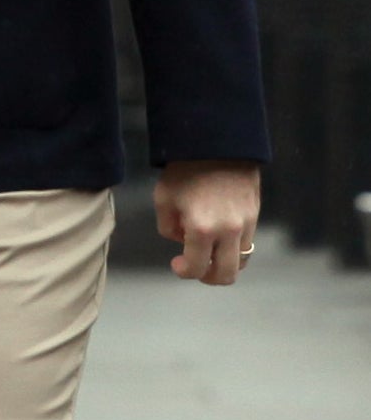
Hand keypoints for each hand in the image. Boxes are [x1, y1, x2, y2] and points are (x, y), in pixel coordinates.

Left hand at [154, 160, 261, 286]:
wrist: (218, 142)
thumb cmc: (185, 169)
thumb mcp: (164, 199)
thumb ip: (168, 228)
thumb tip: (182, 240)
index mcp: (202, 229)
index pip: (196, 268)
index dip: (183, 271)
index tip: (176, 263)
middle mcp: (228, 231)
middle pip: (226, 275)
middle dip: (208, 277)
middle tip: (197, 267)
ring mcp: (246, 223)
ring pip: (241, 261)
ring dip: (224, 263)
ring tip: (209, 252)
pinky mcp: (255, 213)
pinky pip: (247, 242)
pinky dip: (234, 247)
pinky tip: (220, 235)